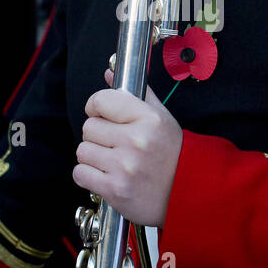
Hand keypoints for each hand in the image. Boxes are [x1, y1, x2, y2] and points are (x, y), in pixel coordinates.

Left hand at [73, 69, 182, 226]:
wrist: (187, 193)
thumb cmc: (172, 154)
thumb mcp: (162, 118)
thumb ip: (136, 93)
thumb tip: (108, 74)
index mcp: (148, 118)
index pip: (101, 100)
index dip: (96, 107)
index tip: (101, 114)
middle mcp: (136, 140)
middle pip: (89, 127)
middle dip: (97, 135)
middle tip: (114, 144)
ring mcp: (125, 166)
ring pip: (82, 151)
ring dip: (93, 157)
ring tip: (112, 161)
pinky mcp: (115, 189)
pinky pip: (80, 174)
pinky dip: (89, 176)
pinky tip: (106, 176)